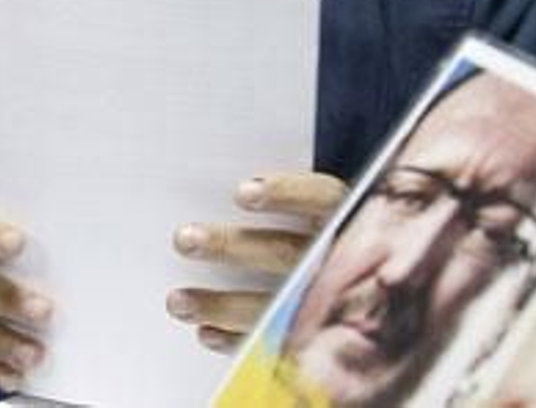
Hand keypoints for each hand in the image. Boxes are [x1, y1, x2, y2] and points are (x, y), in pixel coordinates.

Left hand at [166, 171, 346, 352]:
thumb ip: (271, 199)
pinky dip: (237, 340)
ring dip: (222, 304)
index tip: (243, 192)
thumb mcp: (306, 207)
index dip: (285, 193)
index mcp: (340, 215)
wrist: (357, 278)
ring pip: (275, 304)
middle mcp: (336, 257)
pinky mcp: (312, 334)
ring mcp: (325, 298)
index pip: (320, 198)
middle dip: (231, 247)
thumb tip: (212, 196)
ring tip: (178, 301)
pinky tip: (206, 332)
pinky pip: (276, 344)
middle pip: (284, 252)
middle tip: (184, 239)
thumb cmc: (309, 229)